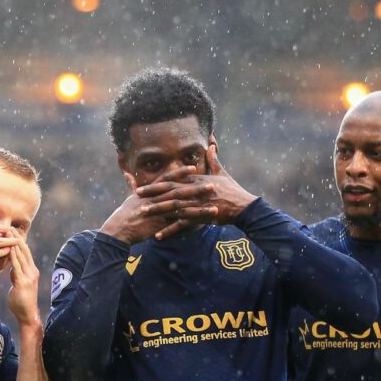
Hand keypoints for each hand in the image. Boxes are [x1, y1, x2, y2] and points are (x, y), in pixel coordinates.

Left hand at [7, 228, 40, 325]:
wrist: (27, 315)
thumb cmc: (21, 302)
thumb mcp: (18, 284)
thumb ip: (16, 274)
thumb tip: (12, 268)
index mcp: (32, 271)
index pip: (25, 253)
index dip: (19, 241)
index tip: (11, 231)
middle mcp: (33, 271)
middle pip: (24, 251)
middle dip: (16, 238)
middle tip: (9, 227)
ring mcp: (29, 276)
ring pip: (22, 256)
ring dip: (14, 244)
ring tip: (7, 234)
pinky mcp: (24, 282)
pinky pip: (17, 266)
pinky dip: (13, 256)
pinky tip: (9, 249)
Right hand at [99, 167, 213, 244]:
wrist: (119, 230)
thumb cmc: (123, 214)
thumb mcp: (128, 198)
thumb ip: (131, 186)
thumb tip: (128, 175)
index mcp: (150, 191)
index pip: (168, 178)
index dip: (181, 173)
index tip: (193, 167)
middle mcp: (156, 199)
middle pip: (179, 191)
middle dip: (197, 188)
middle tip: (212, 184)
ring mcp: (159, 211)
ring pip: (183, 207)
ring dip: (200, 206)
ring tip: (214, 205)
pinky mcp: (160, 224)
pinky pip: (179, 223)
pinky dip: (191, 222)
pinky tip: (203, 222)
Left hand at [137, 145, 256, 239]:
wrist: (244, 207)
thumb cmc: (233, 190)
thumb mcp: (222, 173)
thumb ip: (214, 160)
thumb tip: (211, 145)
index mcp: (197, 180)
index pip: (173, 180)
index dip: (157, 183)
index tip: (143, 185)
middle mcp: (195, 190)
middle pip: (170, 191)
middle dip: (152, 193)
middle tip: (136, 195)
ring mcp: (198, 204)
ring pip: (174, 206)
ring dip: (158, 210)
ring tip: (144, 213)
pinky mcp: (202, 216)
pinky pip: (183, 224)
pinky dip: (170, 230)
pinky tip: (159, 235)